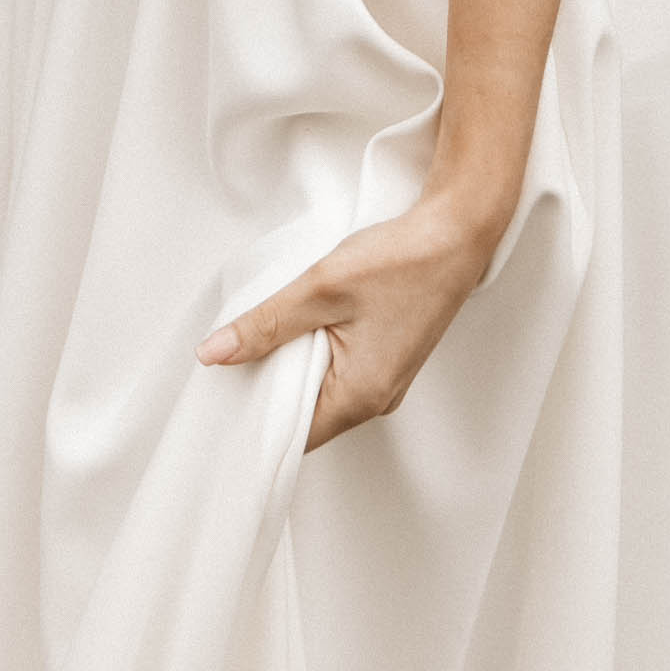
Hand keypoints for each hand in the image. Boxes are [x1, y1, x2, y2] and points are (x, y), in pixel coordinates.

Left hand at [197, 192, 497, 448]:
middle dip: (269, 389)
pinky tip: (300, 324)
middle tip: (233, 356)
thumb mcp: (321, 288)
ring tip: (265, 333)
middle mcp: (376, 400)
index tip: (221, 393)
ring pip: (321, 392)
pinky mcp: (387, 360)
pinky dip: (314, 354)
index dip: (254, 417)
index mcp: (360, 396)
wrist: (455, 235)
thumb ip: (266, 324)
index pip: (293, 436)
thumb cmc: (400, 262)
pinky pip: (339, 373)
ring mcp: (385, 381)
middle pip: (306, 416)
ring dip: (292, 368)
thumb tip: (214, 354)